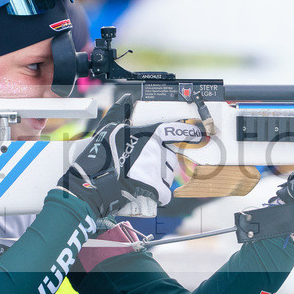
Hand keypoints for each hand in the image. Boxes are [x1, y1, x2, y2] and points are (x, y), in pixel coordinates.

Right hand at [58, 120, 202, 216]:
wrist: (92, 185)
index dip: (190, 132)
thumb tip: (126, 98)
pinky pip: (164, 194)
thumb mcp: (107, 128)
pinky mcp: (157, 188)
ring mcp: (159, 170)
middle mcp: (158, 151)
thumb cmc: (99, 156)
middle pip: (169, 157)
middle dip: (158, 163)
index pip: (177, 131)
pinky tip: (145, 192)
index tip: (200, 134)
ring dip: (156, 178)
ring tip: (135, 178)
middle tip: (139, 168)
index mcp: (150, 134)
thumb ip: (119, 112)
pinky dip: (158, 195)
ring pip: (166, 175)